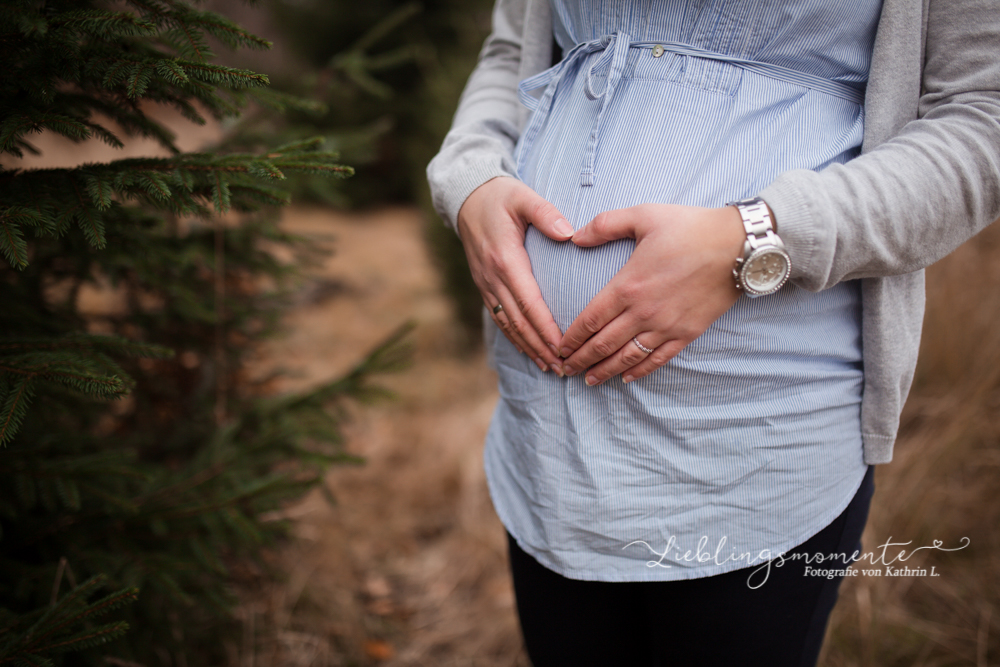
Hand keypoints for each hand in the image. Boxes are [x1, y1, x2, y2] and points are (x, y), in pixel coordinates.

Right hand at [457, 176, 572, 374]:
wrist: (467, 197)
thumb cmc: (501, 196)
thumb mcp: (523, 196)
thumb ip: (546, 213)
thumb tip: (569, 233)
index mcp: (505, 259)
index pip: (528, 302)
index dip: (545, 327)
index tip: (563, 345)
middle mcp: (493, 277)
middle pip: (518, 321)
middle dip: (541, 346)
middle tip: (563, 367)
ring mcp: (486, 284)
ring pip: (508, 324)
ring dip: (528, 348)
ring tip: (550, 367)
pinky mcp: (484, 286)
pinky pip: (499, 318)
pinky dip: (515, 338)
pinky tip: (529, 351)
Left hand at [558, 204, 746, 384]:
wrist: (738, 246)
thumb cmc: (691, 227)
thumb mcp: (644, 215)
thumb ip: (605, 225)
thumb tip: (575, 237)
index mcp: (628, 286)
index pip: (589, 320)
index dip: (571, 338)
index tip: (558, 348)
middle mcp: (643, 312)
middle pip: (603, 344)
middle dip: (580, 360)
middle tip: (564, 370)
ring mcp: (666, 326)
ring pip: (627, 357)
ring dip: (605, 371)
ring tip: (588, 380)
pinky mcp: (687, 333)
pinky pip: (658, 359)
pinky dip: (639, 371)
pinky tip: (627, 378)